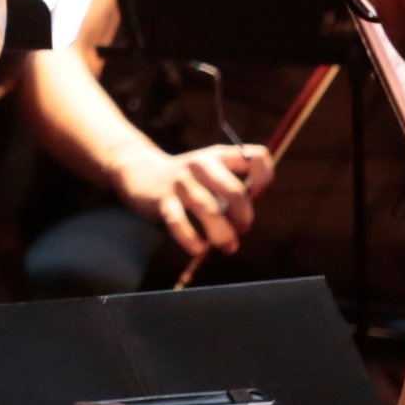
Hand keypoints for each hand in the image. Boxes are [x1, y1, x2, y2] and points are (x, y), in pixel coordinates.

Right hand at [119, 141, 273, 258]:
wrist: (140, 171)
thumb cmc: (186, 179)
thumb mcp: (209, 171)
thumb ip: (230, 188)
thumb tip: (247, 220)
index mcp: (218, 155)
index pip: (254, 157)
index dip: (264, 177)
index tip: (258, 194)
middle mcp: (201, 164)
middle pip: (235, 191)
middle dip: (244, 217)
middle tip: (242, 230)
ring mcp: (182, 181)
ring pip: (210, 210)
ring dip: (223, 234)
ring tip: (228, 247)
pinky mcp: (164, 199)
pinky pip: (180, 223)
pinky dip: (192, 239)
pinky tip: (198, 249)